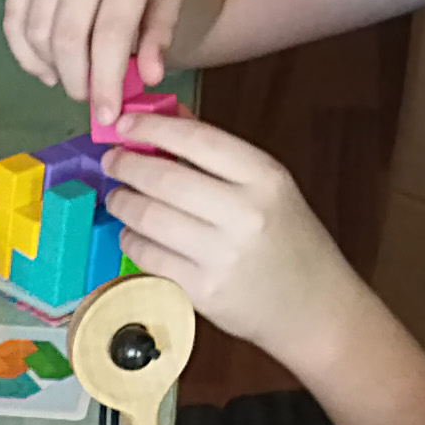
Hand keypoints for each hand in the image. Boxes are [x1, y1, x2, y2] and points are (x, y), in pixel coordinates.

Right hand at [4, 0, 202, 120]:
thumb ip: (159, 27)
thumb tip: (145, 79)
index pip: (109, 35)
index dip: (104, 83)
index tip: (106, 115)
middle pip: (67, 37)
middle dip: (76, 80)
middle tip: (90, 97)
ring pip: (37, 30)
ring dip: (50, 67)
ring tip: (70, 78)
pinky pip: (15, 13)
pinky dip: (23, 48)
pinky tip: (43, 64)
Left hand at [101, 112, 349, 362]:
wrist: (313, 305)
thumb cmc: (287, 239)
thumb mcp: (269, 188)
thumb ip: (220, 156)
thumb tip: (171, 119)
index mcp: (265, 177)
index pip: (199, 140)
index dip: (154, 127)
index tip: (125, 121)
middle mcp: (244, 212)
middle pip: (165, 180)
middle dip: (127, 166)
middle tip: (111, 161)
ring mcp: (221, 254)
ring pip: (150, 219)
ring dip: (122, 204)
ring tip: (117, 197)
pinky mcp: (201, 290)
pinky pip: (149, 257)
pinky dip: (131, 241)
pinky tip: (130, 232)